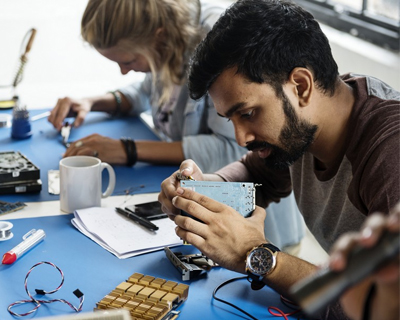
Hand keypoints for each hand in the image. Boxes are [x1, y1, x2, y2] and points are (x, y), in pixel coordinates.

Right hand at [48, 97, 91, 129]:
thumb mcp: (84, 113)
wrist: (82, 103)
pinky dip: (54, 121)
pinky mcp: (55, 106)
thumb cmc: (83, 108)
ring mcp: (57, 103)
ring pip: (51, 115)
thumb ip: (80, 119)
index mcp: (67, 101)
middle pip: (53, 114)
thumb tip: (75, 126)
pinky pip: (51, 115)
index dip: (58, 122)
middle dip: (55, 124)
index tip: (58, 129)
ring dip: (54, 123)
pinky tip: (61, 122)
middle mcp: (60, 101)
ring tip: (64, 125)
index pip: (60, 113)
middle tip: (62, 129)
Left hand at [64, 134, 126, 164]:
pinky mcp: (99, 154)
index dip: (69, 149)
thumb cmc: (117, 149)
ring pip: (78, 151)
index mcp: (93, 137)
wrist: (127, 150)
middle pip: (75, 146)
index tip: (65, 155)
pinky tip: (77, 165)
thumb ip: (94, 146)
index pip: (76, 142)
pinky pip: (86, 157)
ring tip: (69, 165)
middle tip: (64, 162)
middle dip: (67, 155)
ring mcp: (95, 146)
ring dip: (71, 159)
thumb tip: (86, 155)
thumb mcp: (104, 143)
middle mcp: (93, 140)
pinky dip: (79, 161)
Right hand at [158, 159, 204, 217]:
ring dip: (176, 214)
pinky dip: (178, 218)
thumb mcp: (191, 166)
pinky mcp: (170, 210)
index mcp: (167, 183)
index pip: (167, 191)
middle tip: (186, 209)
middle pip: (165, 203)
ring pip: (167, 211)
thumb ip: (187, 166)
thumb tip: (185, 171)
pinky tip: (187, 218)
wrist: (197, 183)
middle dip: (175, 207)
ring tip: (187, 214)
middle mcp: (164, 193)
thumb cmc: (192, 174)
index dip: (175, 195)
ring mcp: (166, 203)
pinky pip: (171, 217)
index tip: (184, 198)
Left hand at [170, 187, 266, 272]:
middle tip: (175, 200)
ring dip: (178, 219)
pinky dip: (181, 233)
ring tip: (175, 218)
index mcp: (226, 212)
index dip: (189, 193)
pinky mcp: (206, 247)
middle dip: (180, 202)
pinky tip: (179, 232)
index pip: (203, 199)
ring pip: (186, 222)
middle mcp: (216, 221)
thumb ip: (257, 212)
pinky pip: (188, 237)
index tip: (182, 190)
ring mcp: (210, 234)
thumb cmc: (255, 241)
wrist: (254, 258)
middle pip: (191, 207)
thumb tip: (258, 208)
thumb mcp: (257, 221)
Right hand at [329, 203, 399, 319]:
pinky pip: (330, 260)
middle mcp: (376, 244)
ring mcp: (357, 253)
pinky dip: (325, 264)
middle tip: (367, 242)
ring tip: (337, 266)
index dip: (396, 218)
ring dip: (341, 251)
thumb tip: (388, 269)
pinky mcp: (340, 264)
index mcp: (394, 247)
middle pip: (373, 227)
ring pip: (349, 242)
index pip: (396, 223)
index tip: (393, 226)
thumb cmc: (389, 299)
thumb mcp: (394, 293)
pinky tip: (322, 270)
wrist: (371, 313)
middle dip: (370, 231)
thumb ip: (392, 280)